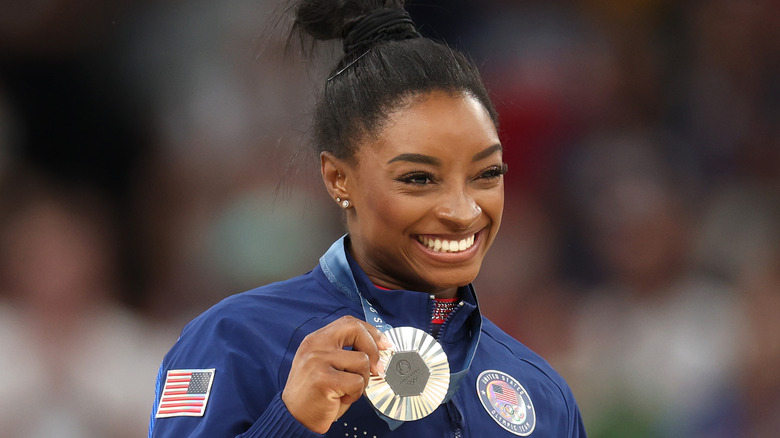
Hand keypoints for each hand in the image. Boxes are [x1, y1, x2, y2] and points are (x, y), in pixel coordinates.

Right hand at [282, 315, 391, 433]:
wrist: (295, 417)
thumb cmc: (315, 393)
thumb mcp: (326, 364)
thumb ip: (345, 352)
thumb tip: (378, 349)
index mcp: (316, 339)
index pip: (349, 322)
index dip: (371, 332)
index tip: (384, 344)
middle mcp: (315, 345)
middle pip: (355, 330)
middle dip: (373, 348)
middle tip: (377, 367)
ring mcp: (318, 360)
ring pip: (362, 360)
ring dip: (362, 380)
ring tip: (347, 390)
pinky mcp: (323, 378)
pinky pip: (356, 382)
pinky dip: (355, 394)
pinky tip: (341, 398)